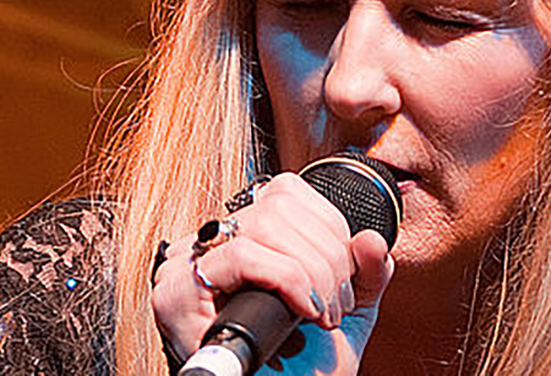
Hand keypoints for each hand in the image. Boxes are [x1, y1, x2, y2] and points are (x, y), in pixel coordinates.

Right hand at [151, 173, 394, 373]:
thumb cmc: (302, 364)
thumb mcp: (346, 309)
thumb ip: (366, 271)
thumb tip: (372, 238)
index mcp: (243, 234)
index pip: (286, 192)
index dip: (329, 225)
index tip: (345, 275)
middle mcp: (211, 242)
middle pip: (278, 205)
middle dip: (326, 255)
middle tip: (337, 306)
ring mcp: (188, 263)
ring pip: (263, 225)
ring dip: (310, 271)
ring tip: (322, 314)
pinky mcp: (178, 289)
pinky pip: (242, 256)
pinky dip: (286, 279)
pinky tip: (304, 311)